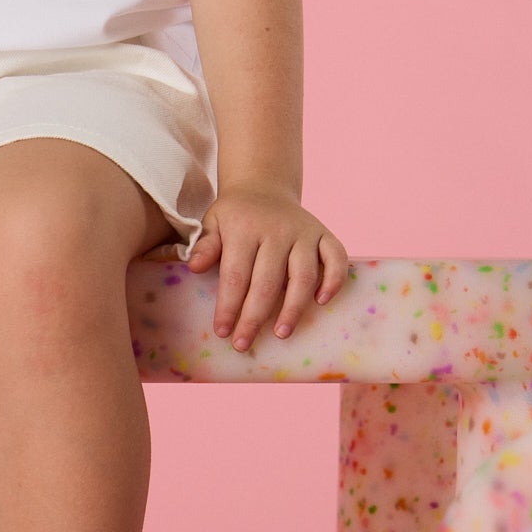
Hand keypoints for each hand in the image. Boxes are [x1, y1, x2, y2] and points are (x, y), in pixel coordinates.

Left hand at [186, 185, 347, 352]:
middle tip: (244, 343)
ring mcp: (304, 232)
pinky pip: (336, 258)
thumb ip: (205, 245)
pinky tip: (322, 302)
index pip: (235, 276)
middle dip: (255, 317)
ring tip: (282, 334)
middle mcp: (277, 230)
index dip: (229, 307)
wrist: (263, 188)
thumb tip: (194, 266)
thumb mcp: (212, 223)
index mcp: (245, 229)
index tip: (222, 332)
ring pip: (303, 275)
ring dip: (293, 308)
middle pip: (267, 282)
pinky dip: (334, 280)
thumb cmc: (235, 216)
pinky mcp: (325, 234)